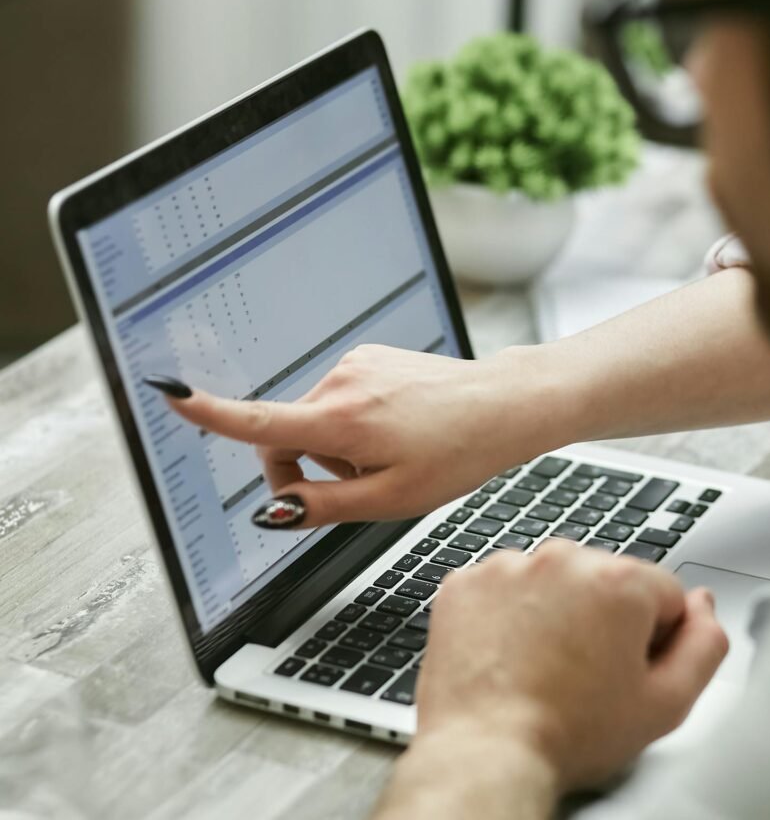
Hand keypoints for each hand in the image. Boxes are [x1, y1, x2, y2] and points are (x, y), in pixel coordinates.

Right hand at [151, 344, 566, 525]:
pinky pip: (339, 400)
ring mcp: (356, 364)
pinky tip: (398, 430)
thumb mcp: (392, 499)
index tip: (170, 393)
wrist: (502, 406)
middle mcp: (340, 383)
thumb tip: (273, 510)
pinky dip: (354, 423)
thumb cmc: (457, 453)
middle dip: (309, 469)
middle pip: (286, 437)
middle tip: (362, 485)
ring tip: (393, 454)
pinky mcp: (369, 357)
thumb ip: (324, 507)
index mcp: (341, 420)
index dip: (210, 414)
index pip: (259, 423)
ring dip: (338, 446)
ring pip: (315, 421)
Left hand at [416, 541, 728, 790]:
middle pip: (605, 580)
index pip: (662, 592)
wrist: (485, 752)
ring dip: (554, 611)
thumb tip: (703, 607)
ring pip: (553, 580)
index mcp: (619, 581)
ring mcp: (507, 567)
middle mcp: (563, 559)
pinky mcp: (466, 582)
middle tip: (584, 674)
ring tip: (543, 666)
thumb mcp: (666, 703)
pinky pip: (503, 588)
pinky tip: (510, 654)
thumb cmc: (568, 733)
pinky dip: (507, 613)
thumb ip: (705, 645)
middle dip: (602, 618)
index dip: (652, 638)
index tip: (626, 667)